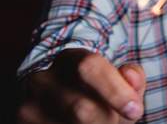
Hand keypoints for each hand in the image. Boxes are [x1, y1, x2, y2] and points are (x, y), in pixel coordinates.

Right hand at [18, 49, 145, 123]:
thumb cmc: (98, 92)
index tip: (135, 110)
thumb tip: (131, 75)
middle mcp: (42, 78)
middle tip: (115, 122)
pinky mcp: (22, 123)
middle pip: (82, 108)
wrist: (59, 104)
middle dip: (107, 120)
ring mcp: (28, 105)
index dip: (115, 90)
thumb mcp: (119, 82)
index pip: (90, 67)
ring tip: (99, 123)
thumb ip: (132, 78)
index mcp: (70, 58)